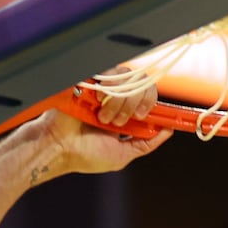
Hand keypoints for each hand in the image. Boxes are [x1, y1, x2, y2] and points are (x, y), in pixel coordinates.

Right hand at [34, 70, 172, 175]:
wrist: (59, 148)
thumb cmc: (85, 155)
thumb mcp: (123, 155)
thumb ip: (146, 143)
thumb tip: (168, 129)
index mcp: (126, 111)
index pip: (150, 95)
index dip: (153, 102)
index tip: (144, 115)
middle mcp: (118, 96)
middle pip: (145, 83)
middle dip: (137, 105)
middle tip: (121, 122)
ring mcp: (105, 86)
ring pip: (131, 78)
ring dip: (121, 102)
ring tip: (104, 118)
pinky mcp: (93, 77)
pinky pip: (114, 72)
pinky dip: (110, 91)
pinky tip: (98, 104)